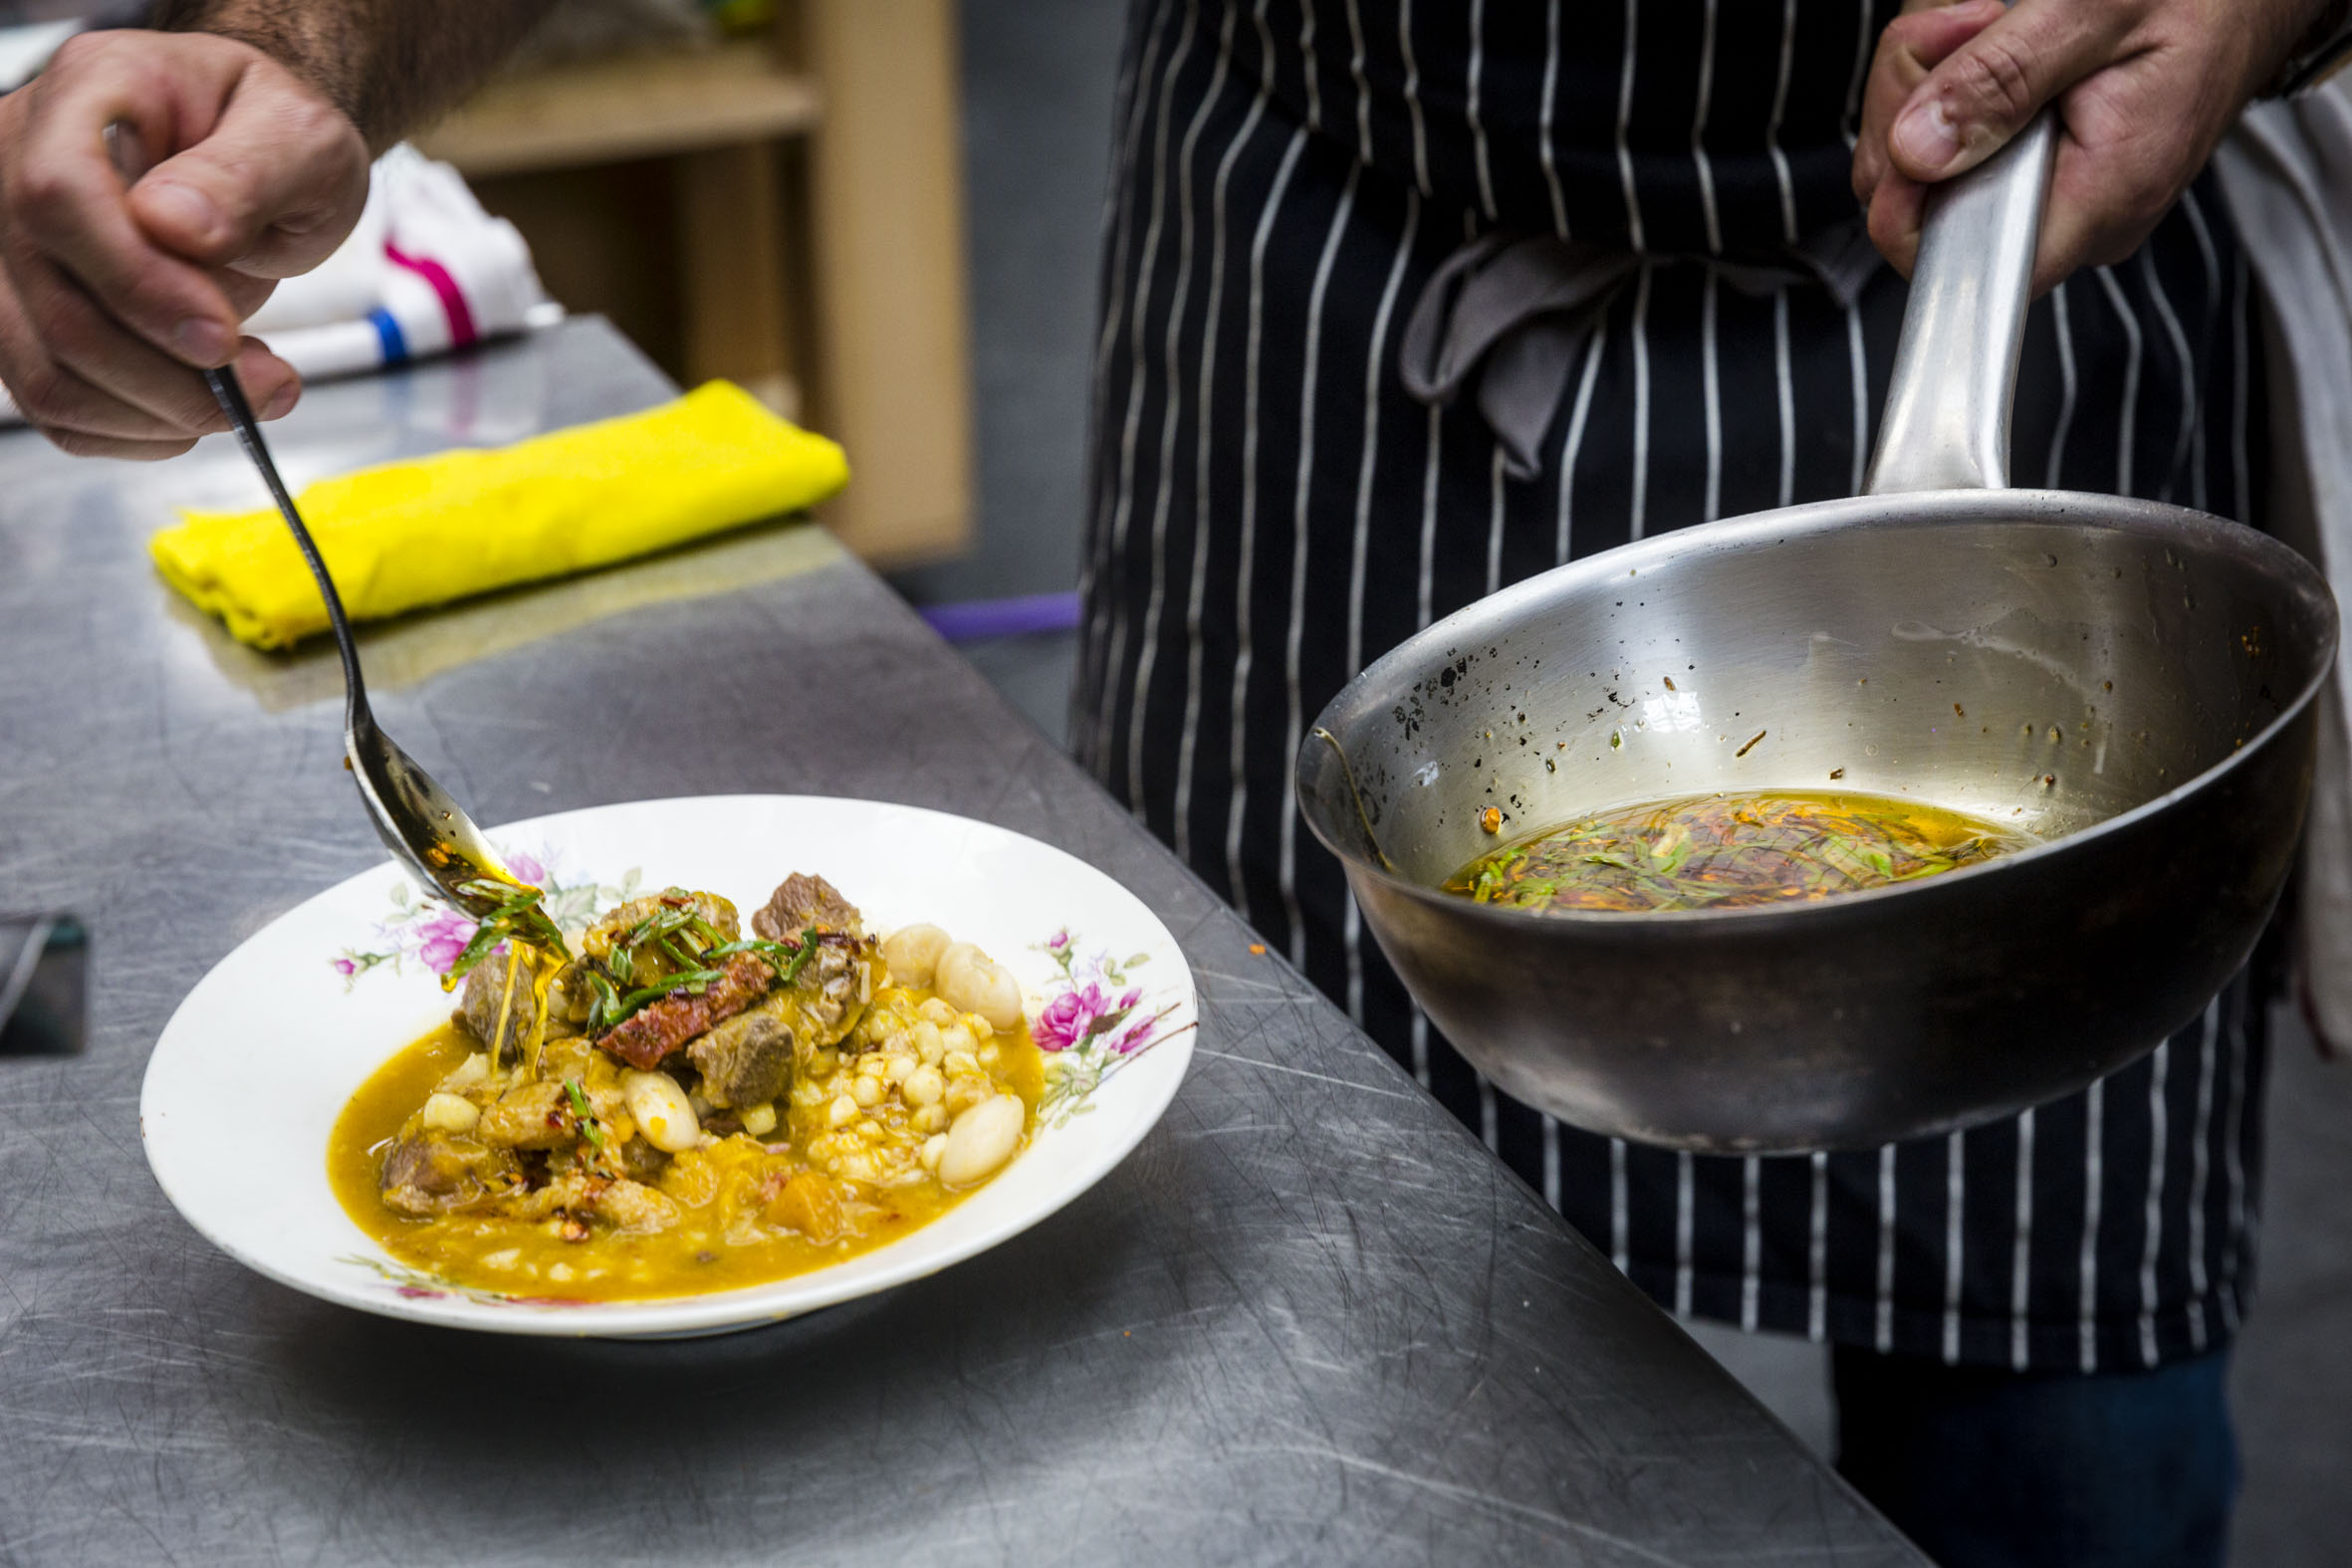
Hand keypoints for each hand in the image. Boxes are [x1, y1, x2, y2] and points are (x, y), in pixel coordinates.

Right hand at [0, 30, 368, 457]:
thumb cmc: (273, 136)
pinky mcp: (26, 313)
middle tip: (273, 385)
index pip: (59, 195)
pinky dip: (136, 430)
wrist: (254, 154)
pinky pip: (55, 404)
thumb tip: (175, 225)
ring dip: (161, 413)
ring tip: (254, 391)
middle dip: (172, 374)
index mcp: (86, 91)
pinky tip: (199, 406)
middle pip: (55, 304)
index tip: (222, 336)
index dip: (136, 283)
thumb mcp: (299, 137)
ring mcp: (9, 244)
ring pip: (45, 371)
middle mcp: (16, 161)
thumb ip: (246, 174)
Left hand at [1852, 0, 2332, 295]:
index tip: (1909, 128)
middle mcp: (2076, 212)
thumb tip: (1916, 150)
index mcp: (2101, 196)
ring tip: (1984, 20)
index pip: (1966, 267)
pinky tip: (1986, 36)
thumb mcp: (2097, 10)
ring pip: (1925, 167)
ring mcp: (2055, 190)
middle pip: (1925, 207)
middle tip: (1960, 30)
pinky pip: (1956, 142)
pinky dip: (1948, 82)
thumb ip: (2003, 81)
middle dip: (1910, 110)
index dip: (1906, 209)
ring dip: (1927, 82)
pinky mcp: (2040, 163)